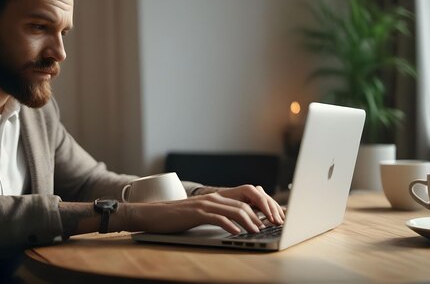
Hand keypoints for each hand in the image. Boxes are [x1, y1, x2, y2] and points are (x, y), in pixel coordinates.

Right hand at [121, 189, 283, 234]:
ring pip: (235, 209)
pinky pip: (218, 218)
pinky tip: (236, 233)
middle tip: (273, 225)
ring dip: (250, 221)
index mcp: (218, 197)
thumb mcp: (203, 214)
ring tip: (259, 231)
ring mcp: (205, 204)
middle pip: (246, 202)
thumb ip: (221, 214)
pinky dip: (230, 226)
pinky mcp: (196, 213)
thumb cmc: (179, 217)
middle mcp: (214, 197)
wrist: (154, 214)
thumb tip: (242, 223)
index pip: (248, 195)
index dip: (264, 204)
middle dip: (263, 213)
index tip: (275, 217)